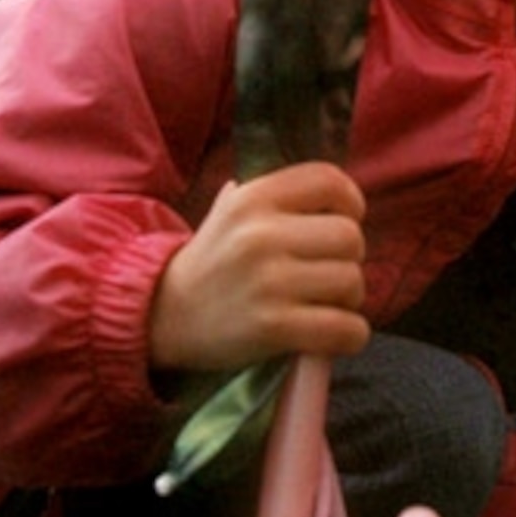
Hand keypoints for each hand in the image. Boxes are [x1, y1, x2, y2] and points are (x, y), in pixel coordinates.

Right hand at [149, 162, 369, 372]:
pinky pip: (346, 328)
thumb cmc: (212, 262)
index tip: (344, 221)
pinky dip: (350, 335)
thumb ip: (275, 194)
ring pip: (352, 281)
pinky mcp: (274, 327)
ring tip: (325, 304)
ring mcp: (268, 282)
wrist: (163, 316)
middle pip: (350, 236)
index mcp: (253, 198)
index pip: (329, 181)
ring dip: (349, 300)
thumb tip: (332, 189)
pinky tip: (331, 335)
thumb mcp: (229, 210)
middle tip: (330, 273)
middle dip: (350, 259)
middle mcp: (261, 235)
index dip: (350, 202)